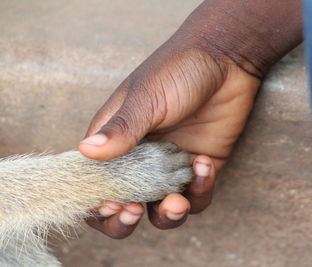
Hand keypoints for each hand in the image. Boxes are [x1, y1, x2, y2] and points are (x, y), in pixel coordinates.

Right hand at [80, 45, 258, 237]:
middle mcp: (142, 160)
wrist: (225, 60)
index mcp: (117, 142)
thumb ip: (121, 128)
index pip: (96, 183)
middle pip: (124, 205)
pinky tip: (204, 165)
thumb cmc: (178, 70)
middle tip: (134, 211)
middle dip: (125, 220)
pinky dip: (200, 191)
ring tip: (177, 200)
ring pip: (162, 211)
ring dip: (168, 213)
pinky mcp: (200, 169)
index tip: (110, 204)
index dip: (96, 202)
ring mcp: (171, 167)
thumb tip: (85, 151)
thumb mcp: (146, 97)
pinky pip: (197, 197)